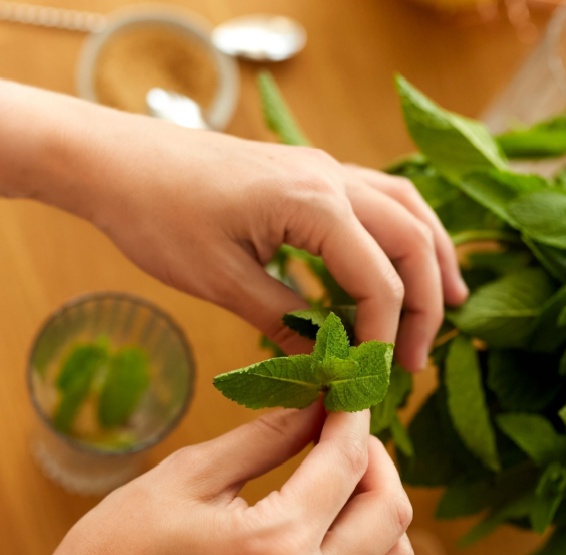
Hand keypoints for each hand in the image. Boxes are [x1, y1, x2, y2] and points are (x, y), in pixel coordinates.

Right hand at [33, 406, 413, 554]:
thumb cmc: (121, 544)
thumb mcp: (190, 474)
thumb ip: (264, 436)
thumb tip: (317, 400)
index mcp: (275, 545)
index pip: (346, 465)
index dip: (352, 414)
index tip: (347, 381)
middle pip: (390, 512)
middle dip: (375, 456)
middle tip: (338, 424)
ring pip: (393, 554)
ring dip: (377, 503)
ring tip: (333, 469)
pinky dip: (362, 538)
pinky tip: (320, 508)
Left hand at [55, 113, 466, 369]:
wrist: (117, 160)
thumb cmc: (157, 215)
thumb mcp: (220, 281)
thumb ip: (283, 323)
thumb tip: (326, 370)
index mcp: (313, 203)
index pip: (380, 279)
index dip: (385, 337)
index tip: (373, 383)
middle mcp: (330, 176)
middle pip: (412, 240)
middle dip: (423, 304)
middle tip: (413, 363)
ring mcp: (322, 168)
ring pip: (406, 209)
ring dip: (429, 259)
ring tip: (449, 306)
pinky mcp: (307, 171)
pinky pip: (378, 198)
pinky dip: (401, 234)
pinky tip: (397, 264)